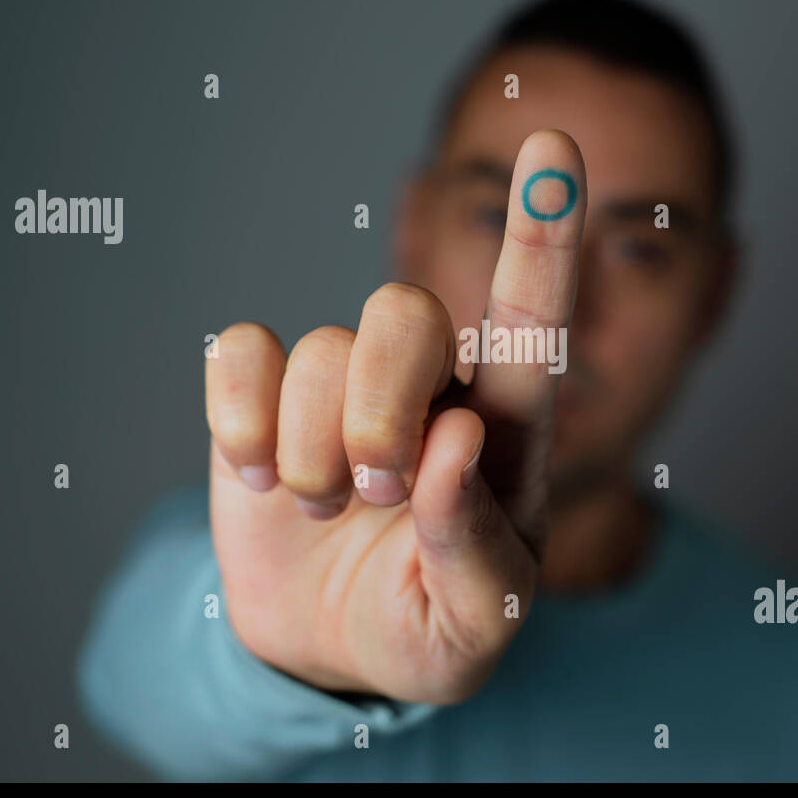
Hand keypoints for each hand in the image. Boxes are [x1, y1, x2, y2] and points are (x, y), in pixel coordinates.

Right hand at [204, 129, 585, 702]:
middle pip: (404, 312)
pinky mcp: (264, 396)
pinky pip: (240, 352)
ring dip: (311, 449)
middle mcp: (429, 388)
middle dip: (378, 409)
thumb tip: (452, 443)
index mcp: (504, 434)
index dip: (541, 234)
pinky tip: (256, 476)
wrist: (330, 652)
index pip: (531, 321)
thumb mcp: (473, 626)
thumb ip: (473, 547)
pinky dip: (241, 419)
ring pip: (321, 345)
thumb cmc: (425, 629)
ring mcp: (343, 386)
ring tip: (326, 507)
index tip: (556, 145)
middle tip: (374, 491)